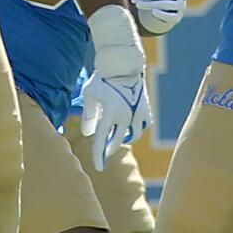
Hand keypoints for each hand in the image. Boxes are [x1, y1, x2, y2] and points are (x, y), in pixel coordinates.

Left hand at [79, 5, 150, 169]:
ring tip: (116, 138)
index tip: (98, 167)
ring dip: (123, 138)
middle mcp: (125, 116)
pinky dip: (136, 128)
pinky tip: (129, 128)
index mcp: (110, 113)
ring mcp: (137, 113)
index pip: (102, 140)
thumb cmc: (102, 78)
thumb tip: (88, 134)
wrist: (123, 64)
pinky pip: (142, 125)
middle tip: (103, 152)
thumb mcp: (90, 94)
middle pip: (116, 141)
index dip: (98, 156)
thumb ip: (88, 115)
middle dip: (108, 148)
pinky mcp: (145, 108)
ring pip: (132, 135)